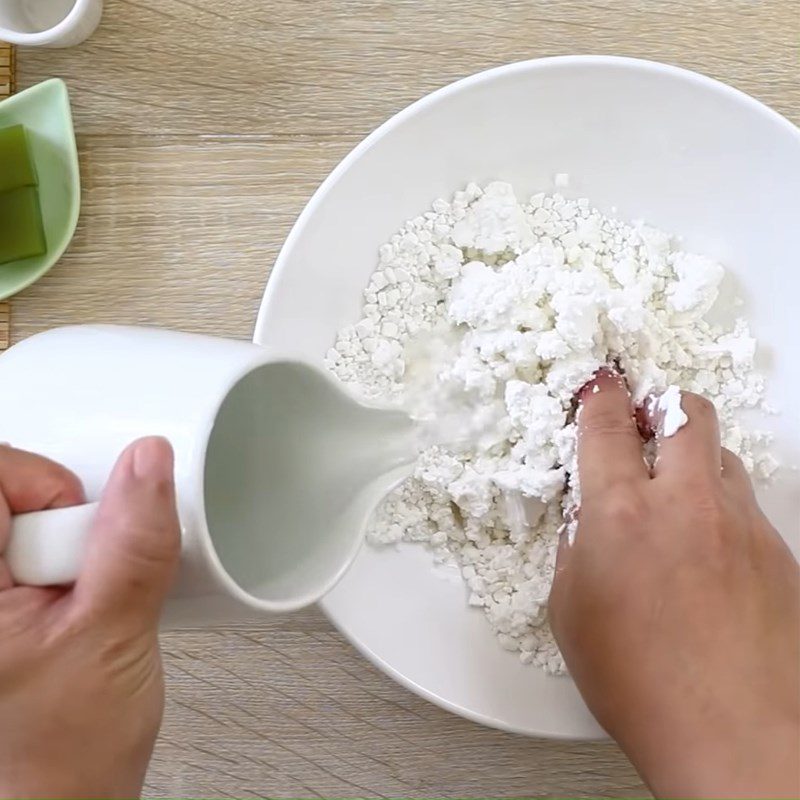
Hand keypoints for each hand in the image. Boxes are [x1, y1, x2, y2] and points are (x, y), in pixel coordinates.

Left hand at [0, 438, 180, 798]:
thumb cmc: (57, 761)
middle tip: (85, 584)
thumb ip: (133, 545)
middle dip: (68, 524)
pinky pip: (35, 548)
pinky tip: (80, 605)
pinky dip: (73, 564)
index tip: (82, 536)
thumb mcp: (113, 639)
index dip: (49, 487)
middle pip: (13, 493)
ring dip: (75, 547)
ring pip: (30, 519)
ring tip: (83, 604)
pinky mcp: (6, 604)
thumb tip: (148, 464)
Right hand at [549, 371, 799, 798]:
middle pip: (683, 412)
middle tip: (645, 419)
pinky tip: (707, 548)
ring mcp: (739, 523)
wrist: (735, 738)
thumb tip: (587, 518)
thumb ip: (575, 546)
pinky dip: (721, 505)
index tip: (599, 387)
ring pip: (720, 454)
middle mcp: (684, 503)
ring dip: (694, 456)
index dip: (599, 395)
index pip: (608, 423)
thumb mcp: (570, 609)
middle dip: (660, 404)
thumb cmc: (642, 684)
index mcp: (620, 512)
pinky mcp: (777, 550)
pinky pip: (746, 503)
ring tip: (675, 491)